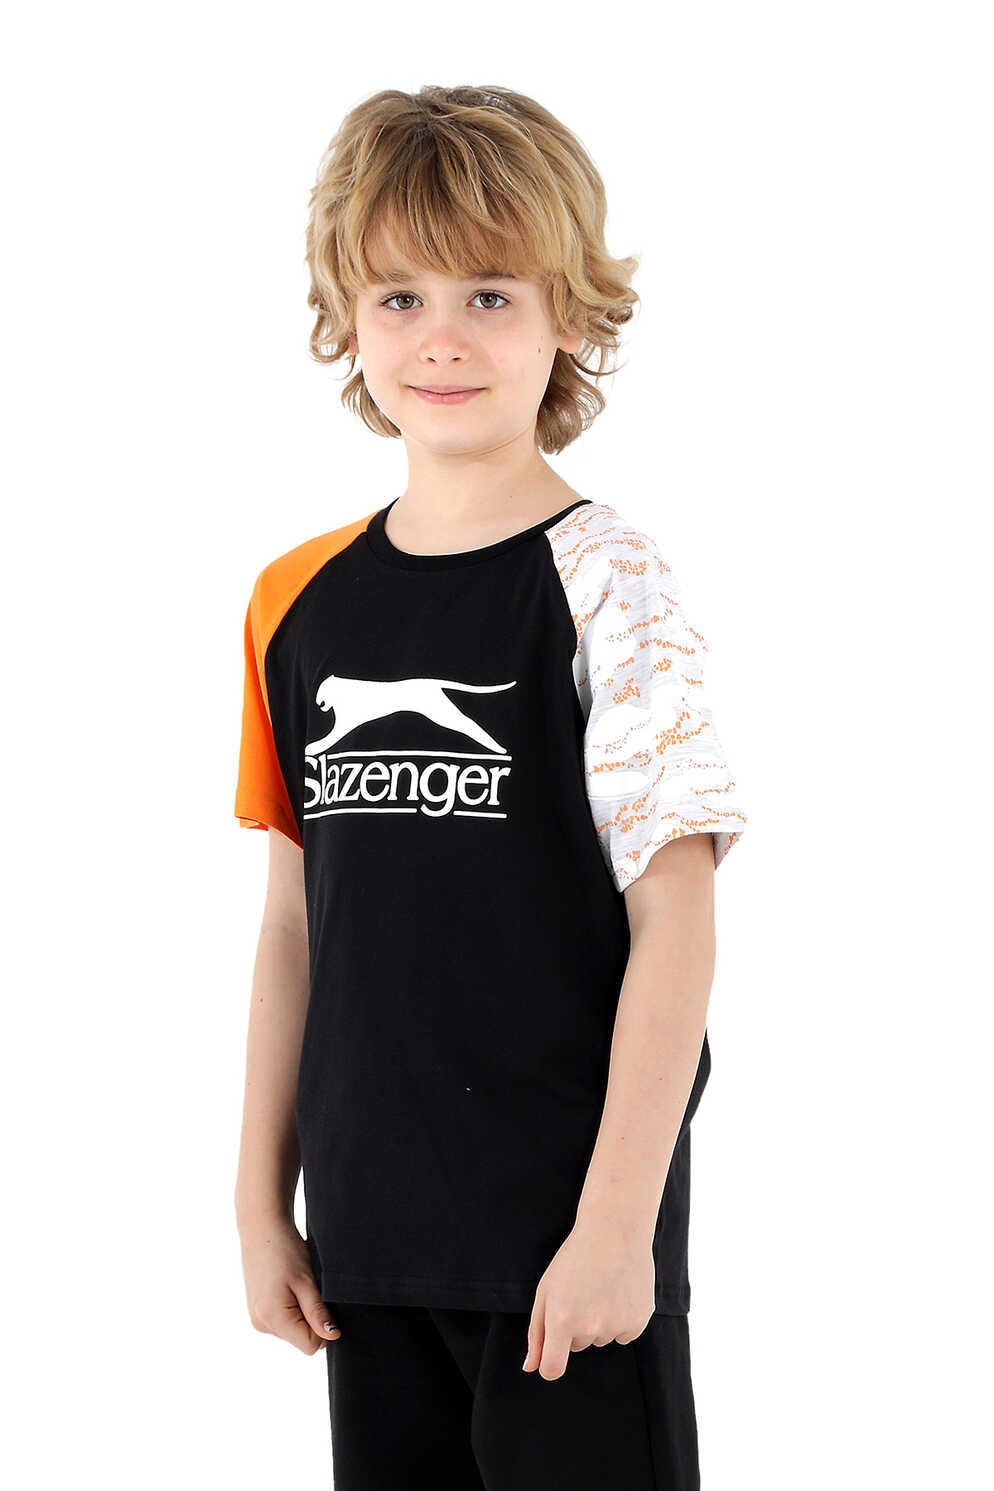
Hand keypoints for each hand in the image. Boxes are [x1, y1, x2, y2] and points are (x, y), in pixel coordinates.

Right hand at [238, 1214, 341, 1354]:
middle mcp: (261, 1324)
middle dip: (312, 1319)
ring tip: (296, 1284)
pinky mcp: (257, 1311)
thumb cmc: (285, 1249)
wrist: (262, 1227)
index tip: (323, 1301)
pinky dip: (291, 1309)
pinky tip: (288, 1286)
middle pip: (300, 1340)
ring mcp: (257, 1319)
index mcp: (273, 1318)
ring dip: (301, 1313)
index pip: (310, 1346)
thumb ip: (318, 1312)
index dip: (324, 1327)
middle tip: (309, 1288)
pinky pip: (282, 1322)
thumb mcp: (307, 1281)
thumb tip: (333, 1336)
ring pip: (292, 1331)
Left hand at [522, 1215, 655, 1380]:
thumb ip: (537, 1333)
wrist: (614, 1230)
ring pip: (600, 1338)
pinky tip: (619, 1291)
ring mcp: (616, 1326)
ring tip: (601, 1286)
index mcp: (562, 1321)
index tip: (553, 1353)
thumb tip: (531, 1368)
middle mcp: (590, 1328)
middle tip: (581, 1291)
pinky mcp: (639, 1322)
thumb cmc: (574, 1258)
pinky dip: (621, 1318)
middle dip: (575, 1326)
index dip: (550, 1364)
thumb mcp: (546, 1290)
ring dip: (599, 1320)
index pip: (553, 1369)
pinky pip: (623, 1334)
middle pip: (577, 1347)